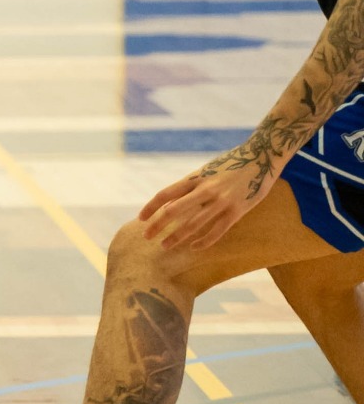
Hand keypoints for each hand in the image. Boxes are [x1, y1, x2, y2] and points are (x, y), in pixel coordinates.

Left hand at [139, 151, 276, 251]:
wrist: (261, 157)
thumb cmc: (230, 164)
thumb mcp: (206, 171)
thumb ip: (189, 186)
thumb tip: (168, 204)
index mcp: (195, 177)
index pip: (165, 194)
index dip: (150, 207)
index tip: (141, 219)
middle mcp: (205, 189)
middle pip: (173, 211)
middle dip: (158, 225)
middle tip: (146, 237)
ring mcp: (221, 201)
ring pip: (193, 224)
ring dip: (177, 237)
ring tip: (165, 245)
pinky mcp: (237, 210)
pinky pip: (217, 231)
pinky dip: (203, 241)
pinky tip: (193, 247)